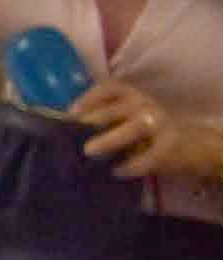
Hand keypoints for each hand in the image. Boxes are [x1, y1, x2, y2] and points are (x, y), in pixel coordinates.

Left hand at [74, 78, 222, 185]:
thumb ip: (104, 117)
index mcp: (131, 95)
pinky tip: (116, 171)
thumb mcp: (127, 116)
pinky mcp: (171, 146)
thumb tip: (68, 127)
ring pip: (134, 128)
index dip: (88, 98)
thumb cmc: (147, 130)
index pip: (109, 88)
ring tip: (89, 151)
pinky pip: (149, 157)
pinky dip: (131, 165)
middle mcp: (145, 104)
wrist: (191, 145)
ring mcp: (160, 124)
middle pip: (117, 109)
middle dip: (95, 119)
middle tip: (74, 131)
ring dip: (110, 139)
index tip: (71, 113)